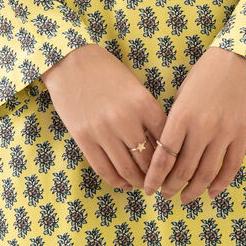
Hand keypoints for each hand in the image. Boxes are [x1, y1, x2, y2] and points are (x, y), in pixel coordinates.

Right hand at [41, 44, 167, 191]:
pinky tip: (123, 182)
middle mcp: (125, 119)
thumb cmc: (106, 71)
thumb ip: (147, 113)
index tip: (175, 165)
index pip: (166, 140)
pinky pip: (104, 169)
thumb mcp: (134, 86)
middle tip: (160, 180)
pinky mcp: (84, 139)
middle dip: (156, 175)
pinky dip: (116, 181)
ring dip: (137, 182)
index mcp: (143, 102)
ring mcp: (103, 131)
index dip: (173, 157)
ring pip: (127, 169)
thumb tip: (160, 144)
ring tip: (142, 184)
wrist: (70, 61)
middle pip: (148, 159)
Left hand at [142, 46, 245, 203]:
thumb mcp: (183, 93)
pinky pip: (231, 167)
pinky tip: (212, 192)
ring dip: (194, 191)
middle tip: (165, 195)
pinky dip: (220, 184)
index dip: (155, 178)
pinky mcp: (243, 134)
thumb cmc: (207, 71)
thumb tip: (168, 151)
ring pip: (206, 174)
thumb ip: (176, 122)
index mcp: (182, 115)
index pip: (164, 157)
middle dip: (171, 188)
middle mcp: (202, 127)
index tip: (148, 190)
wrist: (241, 56)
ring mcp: (224, 132)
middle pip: (183, 170)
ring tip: (185, 198)